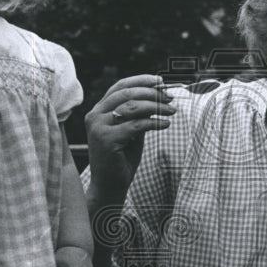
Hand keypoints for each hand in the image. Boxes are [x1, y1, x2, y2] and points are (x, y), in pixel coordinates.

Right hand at [85, 75, 176, 201]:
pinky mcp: (107, 140)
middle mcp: (95, 116)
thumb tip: (159, 95)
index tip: (161, 82)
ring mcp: (98, 127)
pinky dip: (154, 123)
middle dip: (151, 93)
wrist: (110, 186)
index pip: (120, 87)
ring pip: (131, 107)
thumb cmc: (121, 158)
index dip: (141, 80)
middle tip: (170, 97)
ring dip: (155, 106)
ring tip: (171, 110)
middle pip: (126, 94)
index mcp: (98, 111)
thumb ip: (139, 114)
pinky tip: (165, 124)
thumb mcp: (132, 131)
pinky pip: (136, 125)